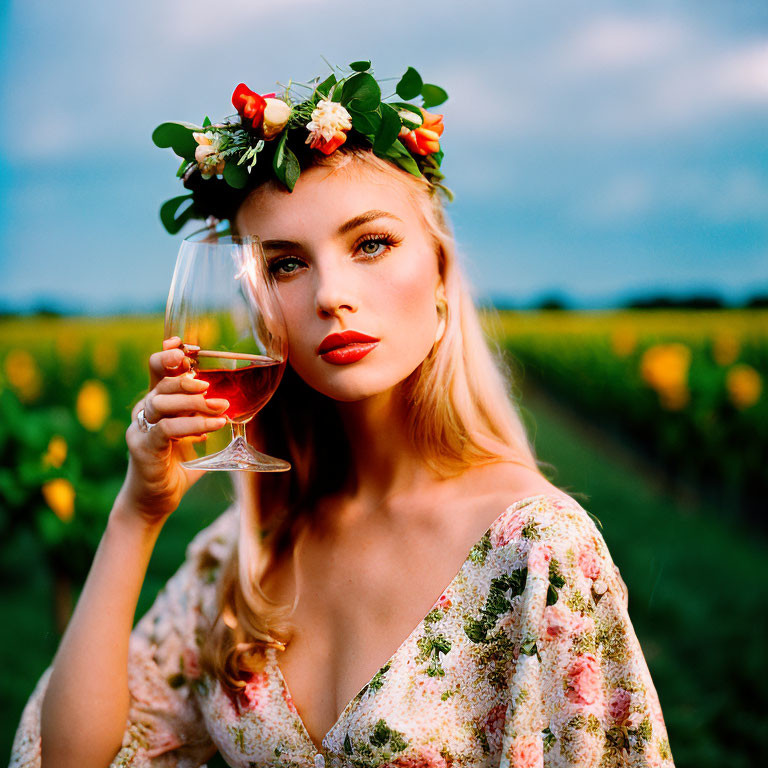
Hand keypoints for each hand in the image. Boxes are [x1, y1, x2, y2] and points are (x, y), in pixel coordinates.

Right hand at [116, 337, 228, 525]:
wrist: (154, 501)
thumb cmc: (175, 467)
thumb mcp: (195, 437)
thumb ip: (209, 420)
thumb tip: (241, 407)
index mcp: (156, 403)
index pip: (157, 370)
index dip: (168, 354)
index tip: (188, 346)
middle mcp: (144, 411)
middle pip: (161, 382)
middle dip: (187, 379)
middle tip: (210, 385)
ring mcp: (140, 429)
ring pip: (162, 403)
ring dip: (194, 403)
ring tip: (221, 407)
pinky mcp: (143, 448)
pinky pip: (167, 429)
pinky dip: (192, 425)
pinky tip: (214, 426)